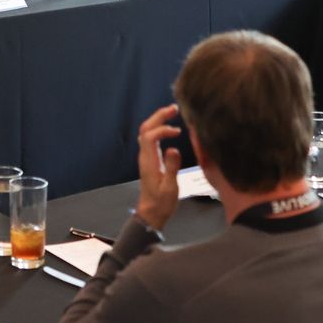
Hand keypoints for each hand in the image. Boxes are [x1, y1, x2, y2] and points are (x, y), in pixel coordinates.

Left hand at [135, 104, 183, 229]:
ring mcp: (146, 157)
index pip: (149, 136)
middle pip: (146, 129)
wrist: (151, 213)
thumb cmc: (161, 203)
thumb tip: (173, 149)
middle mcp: (145, 156)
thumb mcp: (170, 188)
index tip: (178, 132)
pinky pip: (151, 138)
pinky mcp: (150, 160)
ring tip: (173, 113)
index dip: (162, 129)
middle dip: (158, 116)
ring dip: (158, 120)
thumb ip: (172, 168)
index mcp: (149, 162)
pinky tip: (170, 129)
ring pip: (147, 132)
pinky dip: (159, 129)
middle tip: (174, 108)